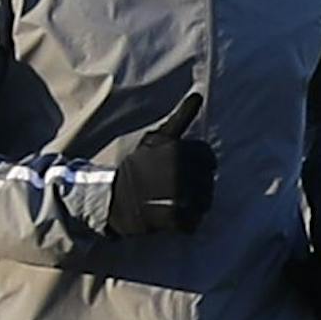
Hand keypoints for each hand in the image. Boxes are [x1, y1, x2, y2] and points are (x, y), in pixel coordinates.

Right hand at [107, 93, 214, 236]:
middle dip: (197, 186)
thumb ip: (180, 119)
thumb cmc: (136, 167)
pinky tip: (176, 219)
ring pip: (204, 202)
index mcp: (179, 150)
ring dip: (195, 205)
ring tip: (177, 203)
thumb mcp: (157, 139)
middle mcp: (181, 172)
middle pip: (208, 181)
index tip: (186, 170)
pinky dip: (187, 224)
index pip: (208, 157)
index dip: (200, 164)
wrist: (112, 198)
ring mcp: (177, 196)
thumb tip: (199, 95)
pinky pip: (193, 223)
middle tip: (178, 189)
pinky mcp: (172, 218)